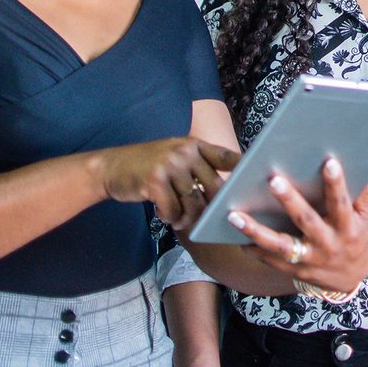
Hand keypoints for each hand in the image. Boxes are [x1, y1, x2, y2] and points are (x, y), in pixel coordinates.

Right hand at [96, 137, 241, 228]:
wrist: (112, 167)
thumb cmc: (148, 166)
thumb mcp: (174, 156)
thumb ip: (196, 166)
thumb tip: (222, 190)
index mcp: (193, 144)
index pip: (225, 156)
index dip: (242, 169)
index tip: (255, 181)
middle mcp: (184, 152)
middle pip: (213, 186)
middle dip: (212, 207)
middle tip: (207, 219)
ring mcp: (170, 165)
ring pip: (194, 202)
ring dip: (188, 218)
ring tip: (179, 221)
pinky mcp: (155, 181)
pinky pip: (173, 209)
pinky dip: (171, 218)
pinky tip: (166, 217)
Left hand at [230, 156, 367, 296]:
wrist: (349, 279)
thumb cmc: (355, 238)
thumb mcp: (364, 218)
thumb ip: (364, 193)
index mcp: (347, 228)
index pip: (341, 204)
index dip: (336, 184)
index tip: (329, 162)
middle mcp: (328, 244)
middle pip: (307, 221)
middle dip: (290, 201)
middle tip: (273, 180)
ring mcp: (310, 259)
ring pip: (281, 245)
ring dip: (256, 231)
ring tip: (235, 215)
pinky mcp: (294, 270)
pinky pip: (271, 260)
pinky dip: (254, 249)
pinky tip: (237, 236)